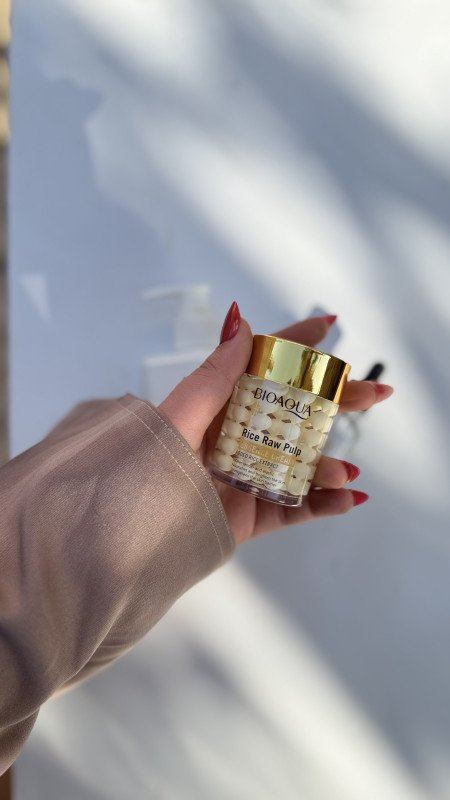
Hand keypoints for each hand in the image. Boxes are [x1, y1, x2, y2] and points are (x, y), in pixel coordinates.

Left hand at [159, 303, 393, 544]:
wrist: (132, 531)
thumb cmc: (150, 465)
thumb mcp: (182, 414)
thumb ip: (214, 375)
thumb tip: (241, 324)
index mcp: (221, 408)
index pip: (265, 369)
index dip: (297, 346)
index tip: (328, 326)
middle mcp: (239, 438)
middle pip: (297, 415)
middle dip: (339, 402)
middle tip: (377, 393)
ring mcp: (249, 477)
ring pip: (301, 464)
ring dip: (329, 465)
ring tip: (343, 471)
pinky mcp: (251, 515)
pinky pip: (294, 510)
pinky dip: (325, 505)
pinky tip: (349, 498)